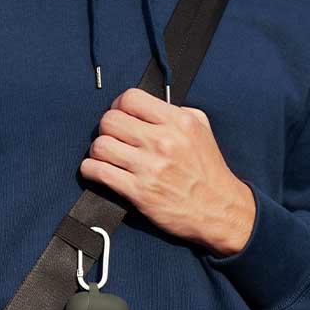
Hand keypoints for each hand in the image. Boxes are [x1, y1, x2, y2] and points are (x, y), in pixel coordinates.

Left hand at [80, 88, 255, 256]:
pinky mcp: (138, 191)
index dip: (118, 106)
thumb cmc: (208, 171)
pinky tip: (97, 172)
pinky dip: (90, 170)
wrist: (220, 211)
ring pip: (100, 145)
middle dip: (106, 129)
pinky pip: (98, 172)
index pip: (130, 98)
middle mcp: (163, 141)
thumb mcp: (201, 130)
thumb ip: (175, 112)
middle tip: (112, 139)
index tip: (120, 117)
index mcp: (178, 122)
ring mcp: (149, 167)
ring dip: (97, 151)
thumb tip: (146, 107)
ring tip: (105, 157)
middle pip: (109, 120)